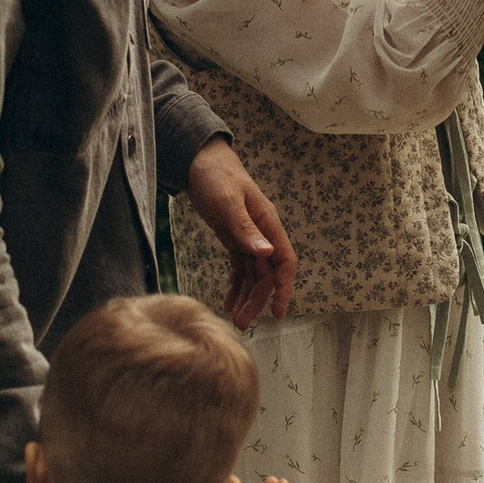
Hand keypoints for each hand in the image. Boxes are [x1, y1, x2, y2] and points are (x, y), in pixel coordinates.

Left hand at [183, 142, 296, 325]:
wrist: (198, 160)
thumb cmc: (216, 175)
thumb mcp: (227, 202)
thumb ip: (246, 229)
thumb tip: (266, 253)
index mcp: (267, 223)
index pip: (285, 261)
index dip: (285, 288)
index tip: (280, 311)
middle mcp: (262, 232)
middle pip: (267, 274)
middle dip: (258, 300)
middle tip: (243, 322)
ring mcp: (248, 236)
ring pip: (253, 274)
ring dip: (246, 297)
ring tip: (235, 318)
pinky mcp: (234, 238)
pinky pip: (240, 267)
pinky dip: (235, 285)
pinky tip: (229, 301)